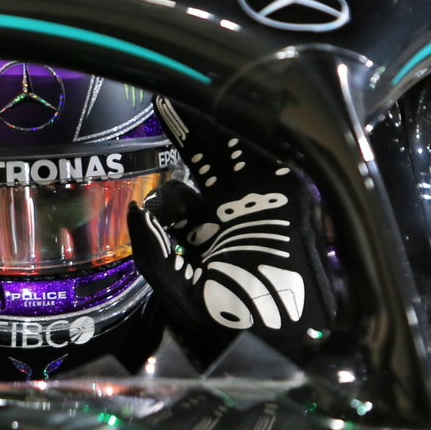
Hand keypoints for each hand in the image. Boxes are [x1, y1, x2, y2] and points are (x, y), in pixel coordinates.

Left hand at [128, 98, 334, 363]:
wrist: (285, 349)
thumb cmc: (235, 331)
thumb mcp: (179, 291)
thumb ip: (154, 251)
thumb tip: (138, 207)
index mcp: (210, 237)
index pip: (183, 195)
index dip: (166, 189)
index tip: (154, 184)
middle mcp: (236, 215)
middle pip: (210, 159)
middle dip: (192, 127)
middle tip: (169, 89)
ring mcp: (264, 204)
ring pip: (239, 149)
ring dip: (221, 117)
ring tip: (201, 80)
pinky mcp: (291, 200)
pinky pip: (272, 155)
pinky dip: (254, 130)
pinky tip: (236, 103)